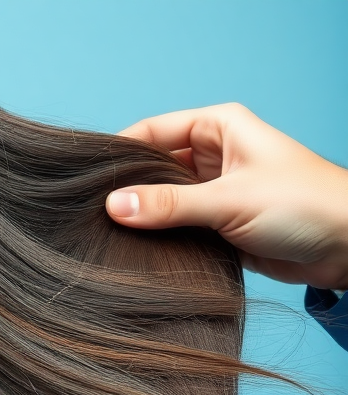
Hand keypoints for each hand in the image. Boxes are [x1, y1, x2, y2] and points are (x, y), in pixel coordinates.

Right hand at [106, 103, 347, 290]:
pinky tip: (135, 252)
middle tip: (92, 216)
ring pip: (162, 201)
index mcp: (219, 128)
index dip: (119, 155)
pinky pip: (175, 228)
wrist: (346, 246)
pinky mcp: (216, 226)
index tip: (87, 182)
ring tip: (107, 236)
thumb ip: (169, 206)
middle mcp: (214, 156)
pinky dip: (158, 239)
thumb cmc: (303, 205)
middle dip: (128, 191)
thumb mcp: (229, 201)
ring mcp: (214, 192)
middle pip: (153, 169)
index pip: (152, 133)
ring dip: (142, 219)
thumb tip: (115, 207)